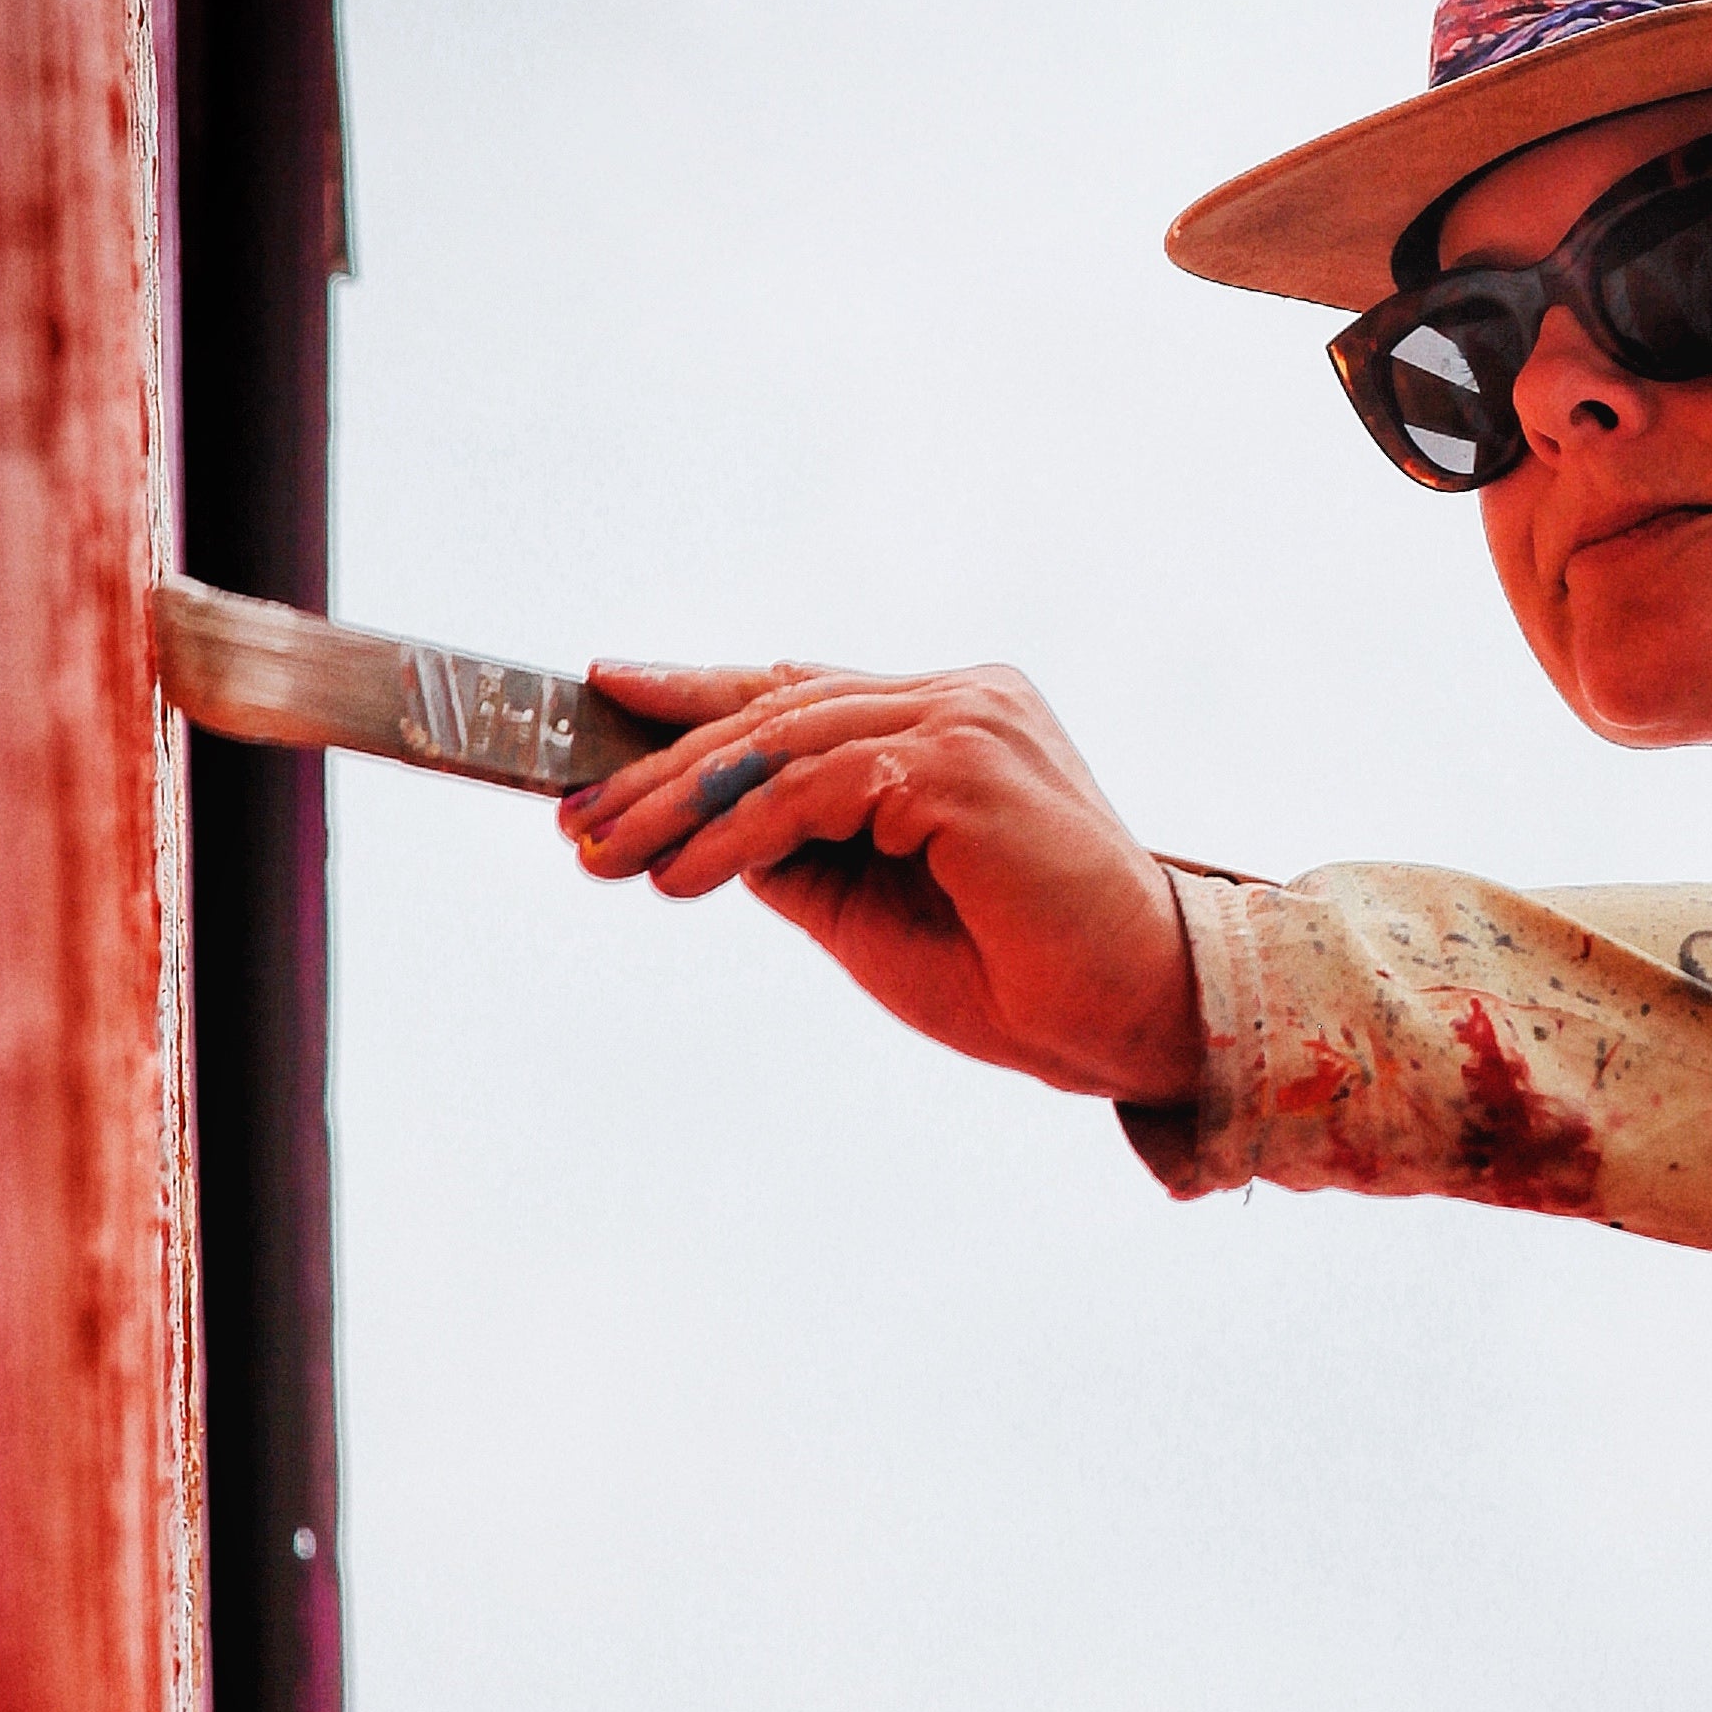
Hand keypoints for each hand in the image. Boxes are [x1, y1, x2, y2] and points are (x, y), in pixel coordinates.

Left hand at [559, 659, 1200, 1105]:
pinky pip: (820, 787)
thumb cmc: (1020, 977)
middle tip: (578, 819)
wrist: (1132, 1019)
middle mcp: (970, 697)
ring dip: (682, 803)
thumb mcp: (873, 910)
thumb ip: (800, 856)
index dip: (700, 695)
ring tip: (606, 858)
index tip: (604, 698)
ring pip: (789, 741)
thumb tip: (696, 830)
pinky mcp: (966, 765)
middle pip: (782, 709)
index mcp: (961, 717)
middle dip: (665, 766)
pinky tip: (681, 879)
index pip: (805, 692)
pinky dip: (738, 832)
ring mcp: (973, 720)